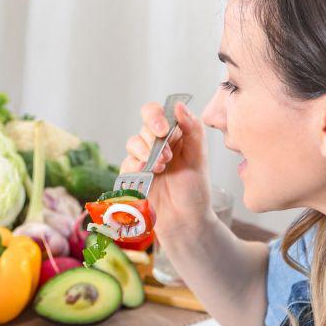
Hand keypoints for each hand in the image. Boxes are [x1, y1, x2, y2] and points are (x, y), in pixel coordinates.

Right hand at [120, 101, 212, 237]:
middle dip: (153, 139)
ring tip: (160, 167)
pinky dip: (134, 164)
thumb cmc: (194, 190)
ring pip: (133, 142)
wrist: (185, 220)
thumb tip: (179, 105)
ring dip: (145, 151)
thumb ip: (192, 129)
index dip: (156, 116)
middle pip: (144, 125)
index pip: (158, 112)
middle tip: (166, 156)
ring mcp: (144, 158)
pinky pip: (126, 162)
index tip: (163, 130)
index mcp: (174, 134)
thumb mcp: (199, 157)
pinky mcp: (133, 175)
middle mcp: (157, 143)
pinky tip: (145, 171)